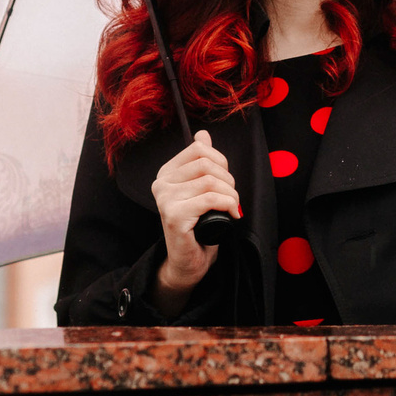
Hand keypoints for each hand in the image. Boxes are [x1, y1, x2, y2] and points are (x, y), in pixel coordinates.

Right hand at [149, 130, 239, 318]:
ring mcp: (165, 199)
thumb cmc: (199, 227)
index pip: (200, 149)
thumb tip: (203, 133)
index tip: (226, 182)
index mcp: (166, 173)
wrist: (189, 261)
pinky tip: (233, 215)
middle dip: (228, 180)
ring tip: (233, 208)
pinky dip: (228, 205)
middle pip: (206, 163)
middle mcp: (161, 183)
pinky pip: (210, 199)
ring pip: (210, 181)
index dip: (221, 162)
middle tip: (233, 199)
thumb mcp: (202, 190)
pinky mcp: (174, 215)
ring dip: (231, 195)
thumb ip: (201, 162)